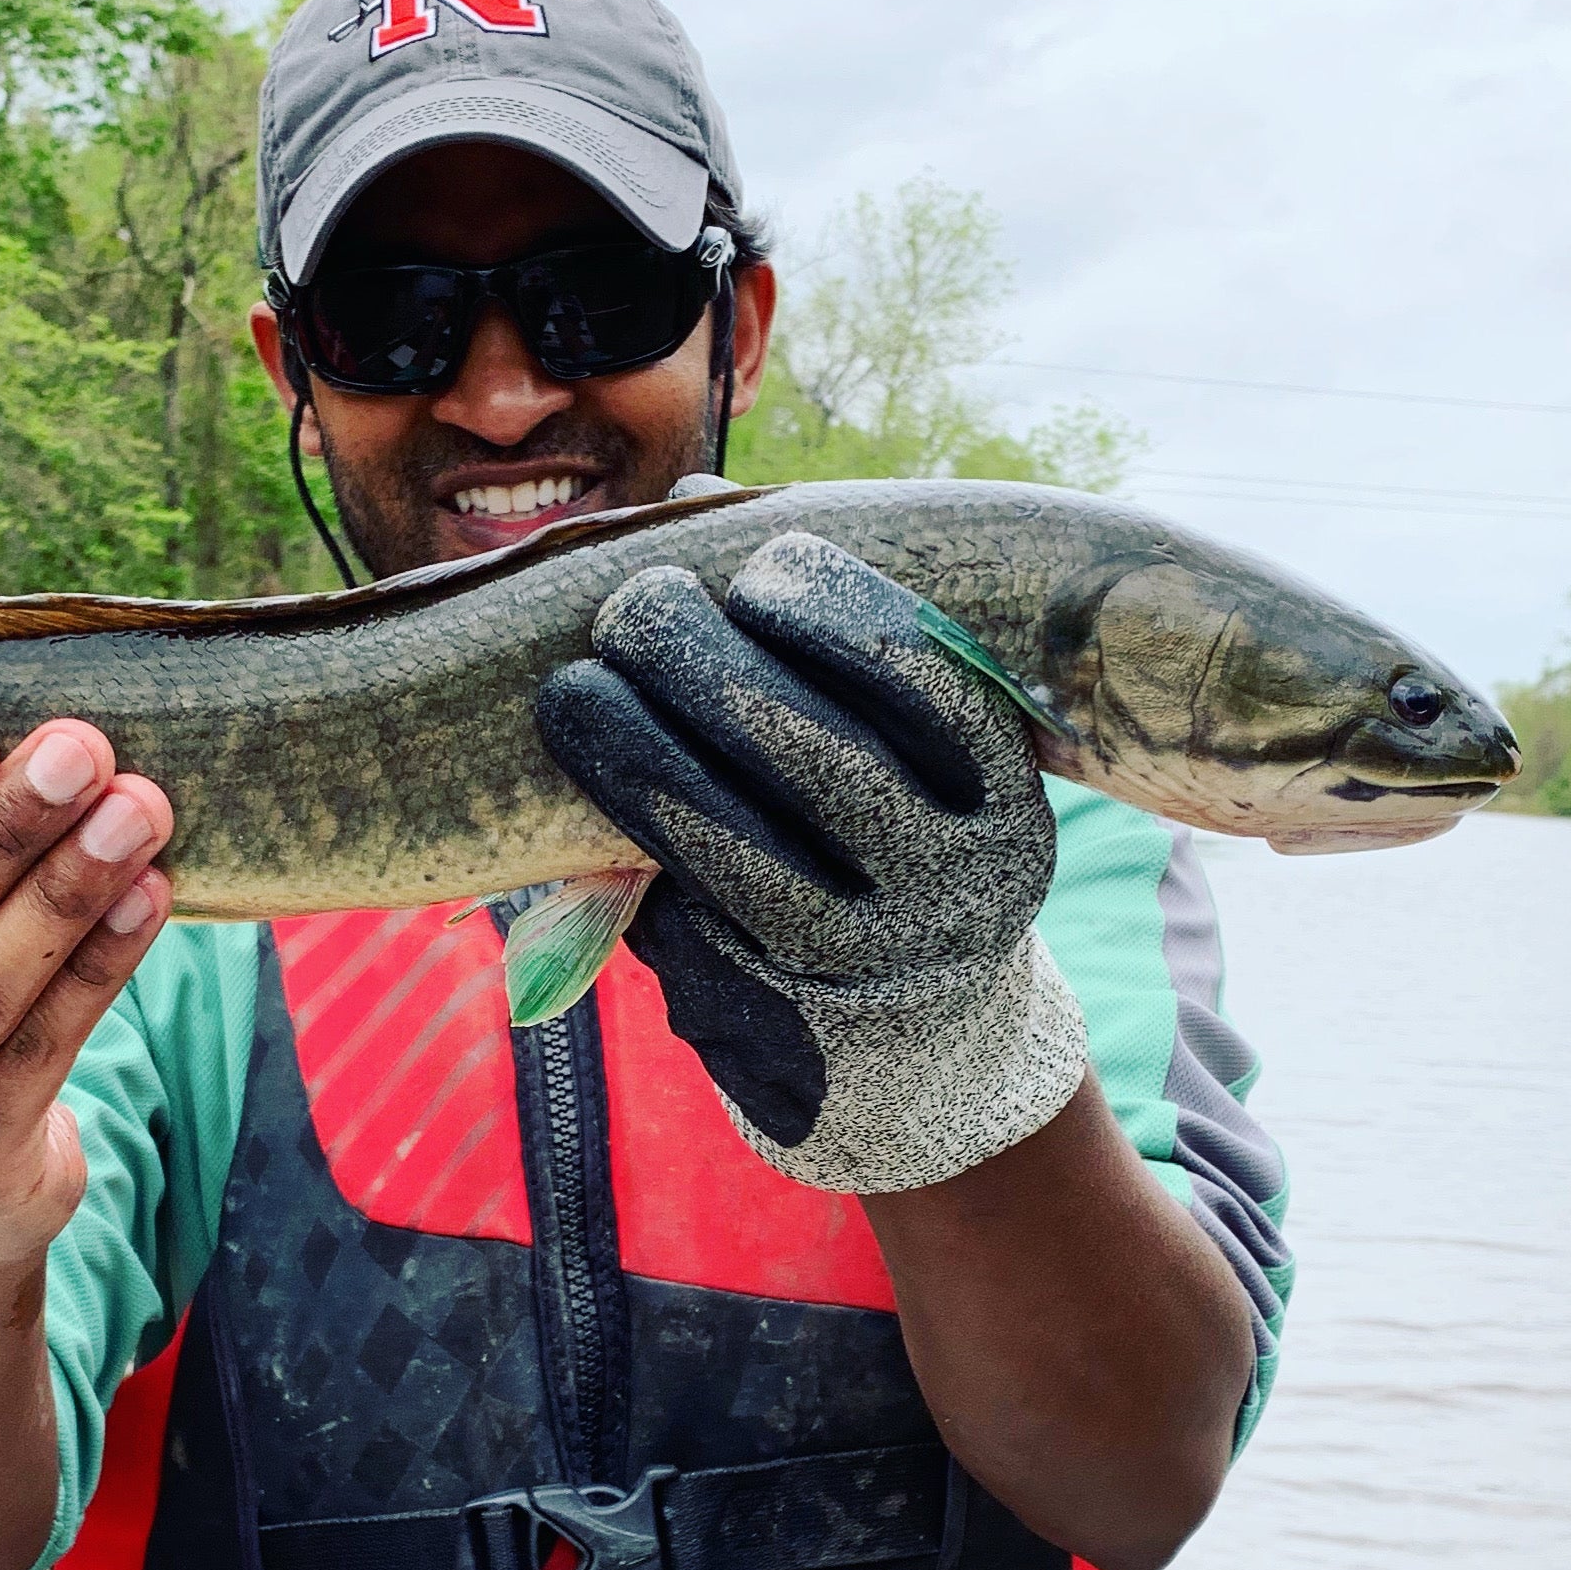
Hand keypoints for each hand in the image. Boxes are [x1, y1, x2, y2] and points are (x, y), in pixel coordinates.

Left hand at [535, 532, 1083, 1193]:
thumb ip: (814, 642)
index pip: (926, 693)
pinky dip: (627, 865)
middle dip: (704, 669)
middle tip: (628, 608)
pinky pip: (687, 931)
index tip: (753, 569)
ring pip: (736, 856)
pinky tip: (580, 814)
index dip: (832, 616)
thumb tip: (697, 501)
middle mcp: (954, 895)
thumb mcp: (901, 764)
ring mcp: (869, 978)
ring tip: (568, 692)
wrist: (926, 1067)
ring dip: (634, 761)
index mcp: (1002, 807)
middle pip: (820, 762)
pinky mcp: (781, 1042)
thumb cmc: (889, 856)